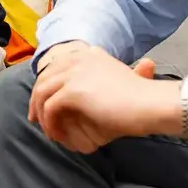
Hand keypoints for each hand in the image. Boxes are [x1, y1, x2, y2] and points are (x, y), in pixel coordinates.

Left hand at [29, 43, 176, 153]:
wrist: (150, 104)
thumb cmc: (141, 97)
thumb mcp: (119, 78)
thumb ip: (98, 79)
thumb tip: (86, 89)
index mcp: (89, 54)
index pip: (57, 65)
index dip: (48, 83)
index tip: (45, 100)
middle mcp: (79, 59)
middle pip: (45, 77)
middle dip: (37, 97)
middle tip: (36, 118)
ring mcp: (74, 73)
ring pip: (43, 92)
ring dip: (41, 113)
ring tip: (46, 129)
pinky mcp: (72, 91)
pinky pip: (50, 108)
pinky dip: (49, 123)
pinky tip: (55, 134)